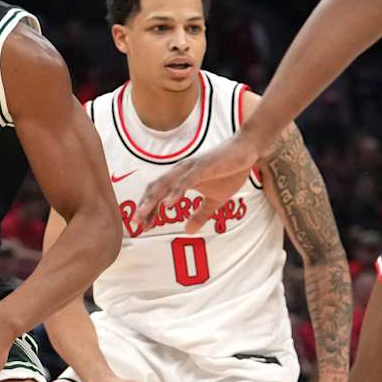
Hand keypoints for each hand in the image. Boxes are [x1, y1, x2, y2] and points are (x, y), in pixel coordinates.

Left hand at [132, 133, 266, 233]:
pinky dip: (176, 191)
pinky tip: (169, 204)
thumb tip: (188, 231)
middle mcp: (181, 172)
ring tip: (143, 215)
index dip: (148, 210)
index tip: (141, 227)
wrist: (247, 150)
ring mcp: (191, 168)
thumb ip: (201, 214)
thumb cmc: (230, 172)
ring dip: (153, 200)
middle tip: (135, 224)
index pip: (159, 195)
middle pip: (156, 189)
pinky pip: (186, 180)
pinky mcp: (203, 166)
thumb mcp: (215, 200)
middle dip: (144, 206)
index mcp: (181, 179)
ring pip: (166, 184)